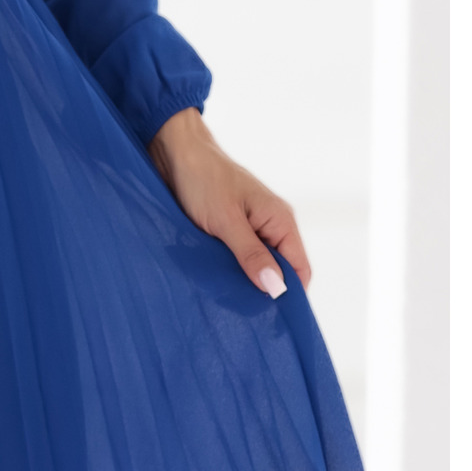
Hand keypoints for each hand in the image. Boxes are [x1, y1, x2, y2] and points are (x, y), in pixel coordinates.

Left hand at [147, 107, 311, 297]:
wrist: (172, 150)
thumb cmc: (202, 177)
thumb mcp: (226, 220)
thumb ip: (250, 253)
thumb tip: (275, 289)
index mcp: (279, 220)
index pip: (299, 269)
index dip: (289, 295)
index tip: (271, 320)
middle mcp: (269, 226)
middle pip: (277, 271)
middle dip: (262, 292)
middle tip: (243, 316)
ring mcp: (247, 229)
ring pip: (254, 267)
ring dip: (241, 282)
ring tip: (226, 303)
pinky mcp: (225, 230)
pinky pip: (234, 258)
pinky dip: (226, 271)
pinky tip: (213, 284)